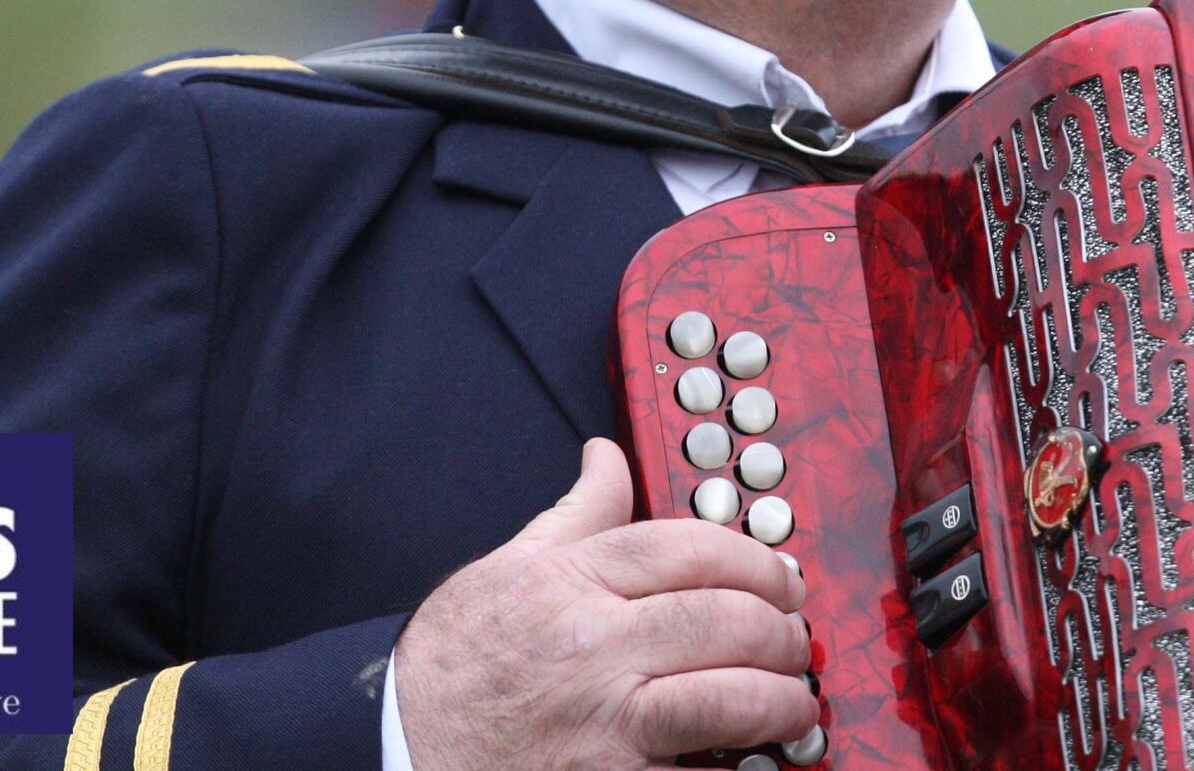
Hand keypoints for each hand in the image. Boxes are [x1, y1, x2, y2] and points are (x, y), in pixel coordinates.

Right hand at [395, 437, 816, 770]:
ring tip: (793, 702)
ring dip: (782, 700)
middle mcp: (594, 645)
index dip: (756, 559)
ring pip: (732, 698)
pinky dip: (740, 770)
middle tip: (794, 640)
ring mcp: (605, 721)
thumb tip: (607, 454)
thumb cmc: (454, 662)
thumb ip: (577, 512)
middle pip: (726, 618)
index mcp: (573, 579)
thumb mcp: (508, 567)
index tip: (782, 579)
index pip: (691, 548)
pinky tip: (753, 761)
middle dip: (782, 630)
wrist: (399, 743)